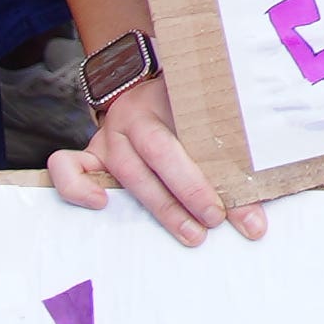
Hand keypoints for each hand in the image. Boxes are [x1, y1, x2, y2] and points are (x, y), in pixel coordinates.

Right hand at [47, 73, 262, 248]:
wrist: (147, 90)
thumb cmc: (186, 110)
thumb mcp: (208, 122)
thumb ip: (229, 158)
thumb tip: (257, 218)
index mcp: (167, 100)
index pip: (190, 135)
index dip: (209, 173)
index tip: (234, 203)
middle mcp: (132, 117)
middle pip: (159, 155)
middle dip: (190, 194)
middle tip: (215, 220)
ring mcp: (107, 136)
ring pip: (127, 172)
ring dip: (162, 208)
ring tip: (192, 234)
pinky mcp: (88, 155)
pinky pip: (66, 168)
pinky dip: (76, 188)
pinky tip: (102, 205)